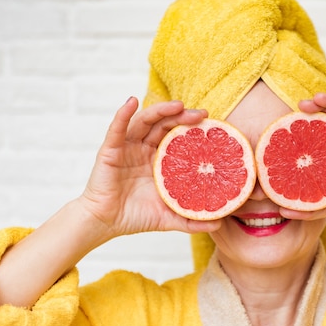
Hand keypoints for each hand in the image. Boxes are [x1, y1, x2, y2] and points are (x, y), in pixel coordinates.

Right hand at [79, 97, 220, 238]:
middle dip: (182, 116)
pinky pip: (116, 128)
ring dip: (160, 110)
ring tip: (177, 105)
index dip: (192, 128)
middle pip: (164, 125)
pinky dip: (123, 113)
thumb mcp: (169, 218)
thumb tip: (219, 223)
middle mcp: (144, 150)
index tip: (211, 124)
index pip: (177, 137)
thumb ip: (192, 220)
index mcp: (159, 161)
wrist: (105, 224)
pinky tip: (132, 102)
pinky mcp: (110, 150)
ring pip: (144, 121)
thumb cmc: (136, 218)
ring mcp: (127, 148)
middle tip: (201, 114)